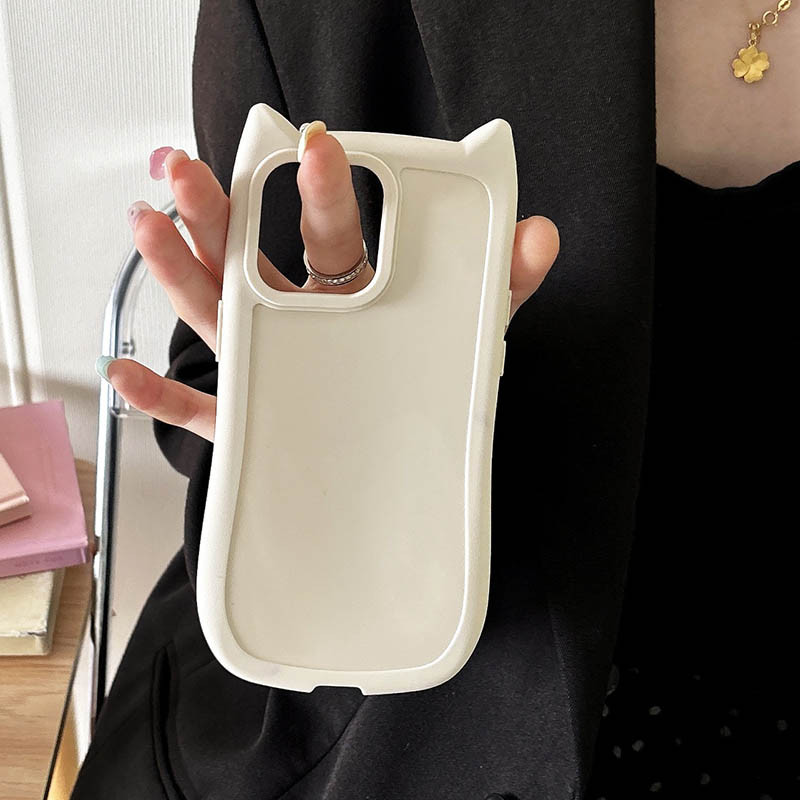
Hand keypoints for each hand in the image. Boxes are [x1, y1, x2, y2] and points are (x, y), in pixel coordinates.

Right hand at [97, 124, 559, 442]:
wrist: (399, 449)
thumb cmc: (420, 372)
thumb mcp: (467, 325)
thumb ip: (501, 281)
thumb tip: (539, 234)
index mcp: (346, 291)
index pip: (331, 235)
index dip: (322, 192)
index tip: (315, 147)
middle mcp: (297, 320)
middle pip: (250, 261)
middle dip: (218, 212)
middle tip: (185, 165)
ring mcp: (266, 367)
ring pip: (215, 318)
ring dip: (177, 274)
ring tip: (145, 226)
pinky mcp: (249, 422)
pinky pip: (201, 411)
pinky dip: (161, 398)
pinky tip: (125, 377)